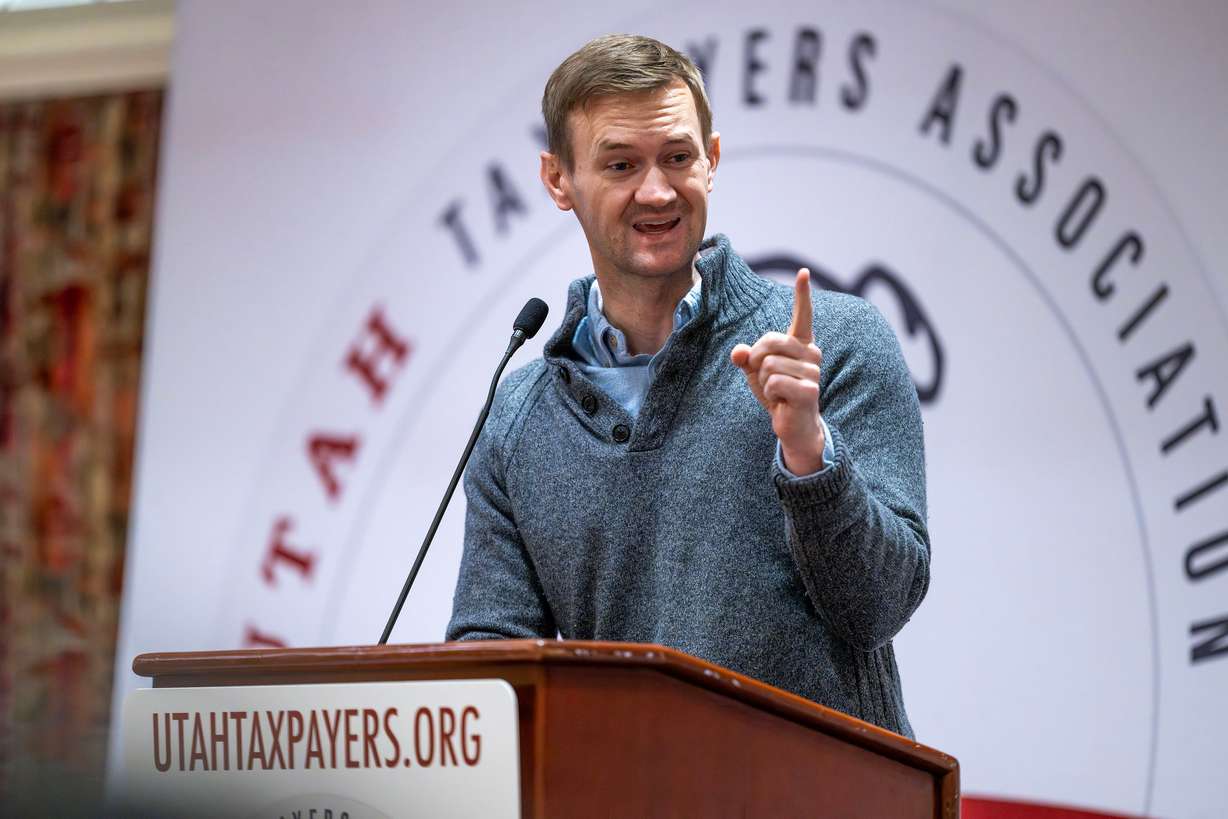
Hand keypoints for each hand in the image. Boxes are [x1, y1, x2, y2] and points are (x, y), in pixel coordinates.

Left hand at [731, 268, 826, 474]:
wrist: (792, 425)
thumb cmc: (776, 393)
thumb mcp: (755, 372)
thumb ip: (746, 358)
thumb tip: (738, 353)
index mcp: (800, 343)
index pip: (802, 315)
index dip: (802, 294)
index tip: (803, 272)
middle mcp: (811, 353)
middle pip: (769, 341)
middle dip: (757, 360)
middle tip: (765, 377)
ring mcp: (813, 371)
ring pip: (768, 365)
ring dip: (763, 381)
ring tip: (777, 391)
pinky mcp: (809, 390)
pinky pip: (773, 382)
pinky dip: (769, 393)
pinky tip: (781, 401)